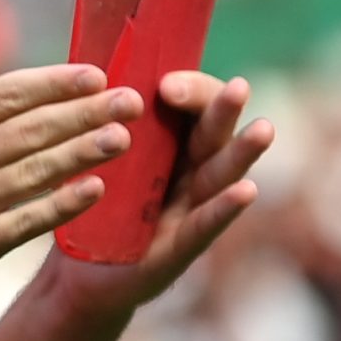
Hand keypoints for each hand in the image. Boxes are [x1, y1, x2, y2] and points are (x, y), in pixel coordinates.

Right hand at [0, 0, 142, 307]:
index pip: (5, 95)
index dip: (53, 84)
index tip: (95, 74)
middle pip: (29, 131)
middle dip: (84, 114)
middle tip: (131, 100)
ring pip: (34, 173)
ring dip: (82, 154)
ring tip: (123, 137)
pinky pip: (26, 222)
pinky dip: (61, 206)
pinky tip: (95, 190)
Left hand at [41, 72, 273, 316]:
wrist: (76, 274)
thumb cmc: (89, 207)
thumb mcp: (94, 159)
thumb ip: (102, 123)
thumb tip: (89, 65)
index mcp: (167, 147)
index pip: (188, 108)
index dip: (188, 92)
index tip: (166, 83)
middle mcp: (186, 175)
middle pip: (210, 136)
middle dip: (223, 111)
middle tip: (239, 86)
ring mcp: (188, 211)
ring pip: (219, 176)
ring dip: (242, 153)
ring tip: (265, 128)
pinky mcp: (180, 249)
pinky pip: (205, 225)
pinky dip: (225, 208)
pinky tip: (247, 191)